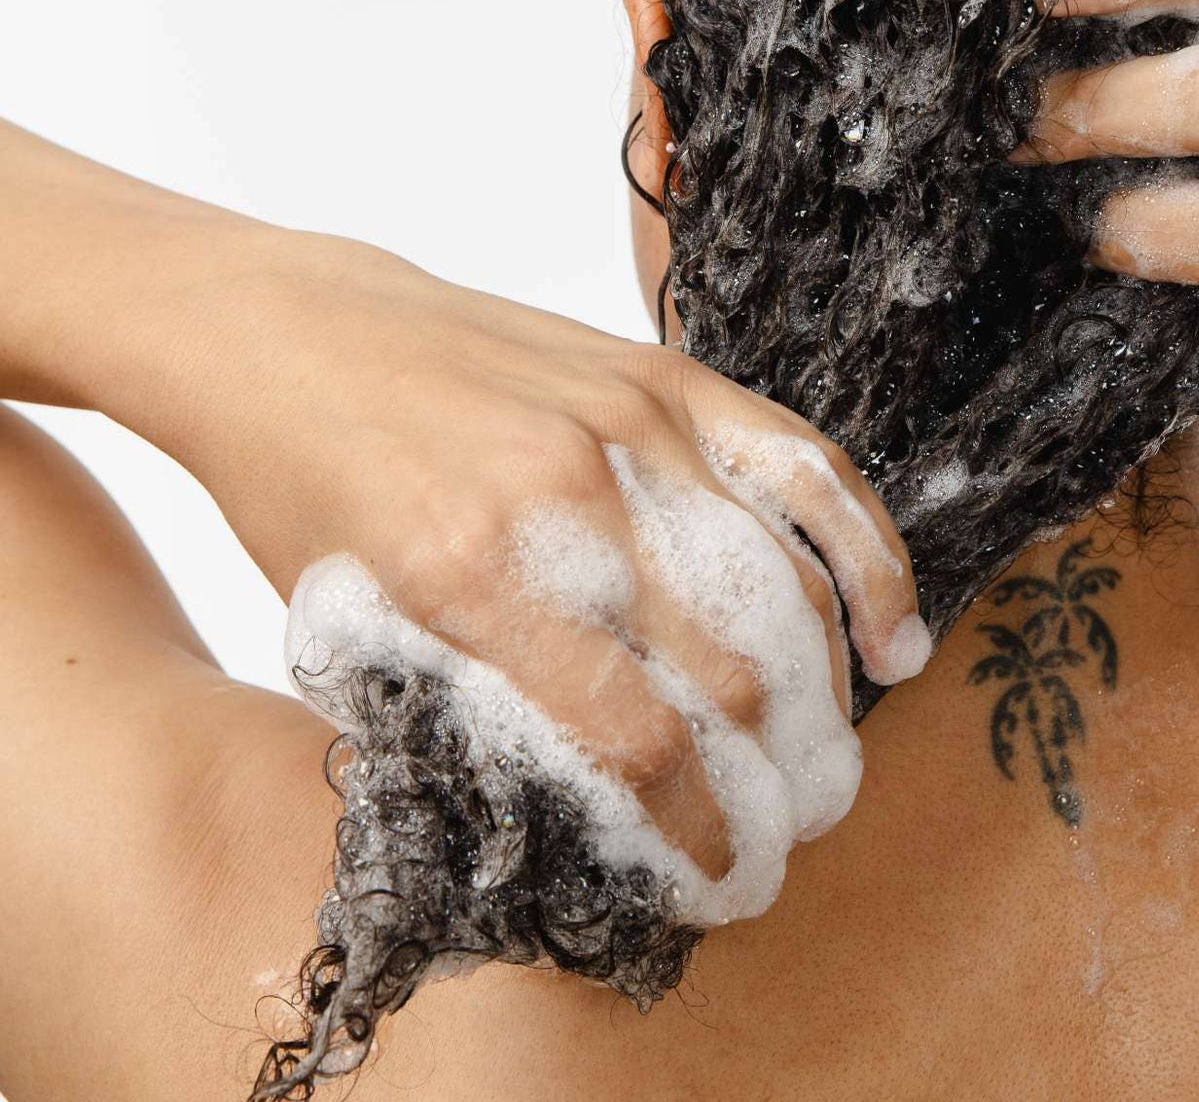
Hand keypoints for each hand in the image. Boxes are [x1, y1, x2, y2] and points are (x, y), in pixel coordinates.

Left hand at [137, 224, 926, 876]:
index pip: (634, 738)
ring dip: (827, 688)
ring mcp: (634, 422)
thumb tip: (600, 812)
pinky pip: (804, 465)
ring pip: (783, 577)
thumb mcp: (348, 636)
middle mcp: (571, 494)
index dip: (697, 830)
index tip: (723, 878)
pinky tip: (895, 629)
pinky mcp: (670, 375)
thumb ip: (473, 718)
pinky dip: (866, 553)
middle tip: (790, 832)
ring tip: (833, 759)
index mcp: (472, 576)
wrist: (296, 328)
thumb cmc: (306, 491)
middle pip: (729, 669)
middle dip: (775, 777)